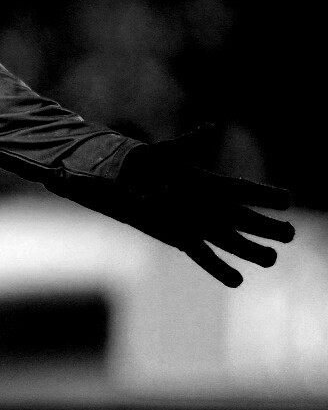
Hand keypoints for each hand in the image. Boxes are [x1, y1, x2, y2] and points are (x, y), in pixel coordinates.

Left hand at [114, 127, 294, 286]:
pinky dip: (218, 268)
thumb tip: (210, 128)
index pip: (243, 190)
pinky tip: (238, 280)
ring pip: (230, 240)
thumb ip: (188, 144)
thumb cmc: (144, 163)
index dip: (263, 195)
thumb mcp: (164, 152)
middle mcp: (210, 206)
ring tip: (272, 258)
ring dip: (250, 250)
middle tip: (289, 234)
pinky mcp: (183, 239)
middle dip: (267, 226)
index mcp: (210, 183)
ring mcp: (199, 225)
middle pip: (244, 218)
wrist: (121, 182)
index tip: (287, 199)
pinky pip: (204, 256)